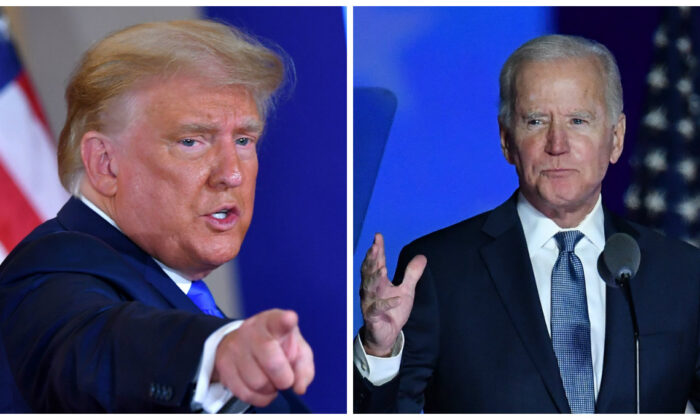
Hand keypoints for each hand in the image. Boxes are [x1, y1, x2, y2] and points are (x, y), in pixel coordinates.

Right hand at [213, 309, 313, 406]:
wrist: (243, 343)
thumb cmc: (277, 346)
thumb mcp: (297, 349)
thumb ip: (303, 367)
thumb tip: (298, 387)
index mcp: (273, 321)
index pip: (279, 321)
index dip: (285, 321)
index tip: (290, 319)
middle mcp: (252, 331)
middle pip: (272, 362)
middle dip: (284, 379)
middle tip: (286, 380)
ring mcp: (235, 347)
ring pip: (258, 383)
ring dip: (270, 390)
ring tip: (271, 381)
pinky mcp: (223, 364)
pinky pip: (245, 393)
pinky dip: (258, 398)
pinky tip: (261, 389)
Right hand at [360, 233, 425, 356]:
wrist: (386, 335)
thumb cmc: (393, 311)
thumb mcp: (406, 291)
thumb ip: (412, 274)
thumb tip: (422, 256)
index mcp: (378, 282)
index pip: (376, 262)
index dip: (377, 249)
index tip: (378, 236)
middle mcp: (371, 290)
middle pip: (368, 272)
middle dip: (371, 259)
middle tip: (374, 247)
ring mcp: (370, 302)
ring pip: (369, 288)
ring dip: (374, 278)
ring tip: (382, 269)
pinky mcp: (372, 317)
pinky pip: (377, 308)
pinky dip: (387, 303)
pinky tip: (396, 298)